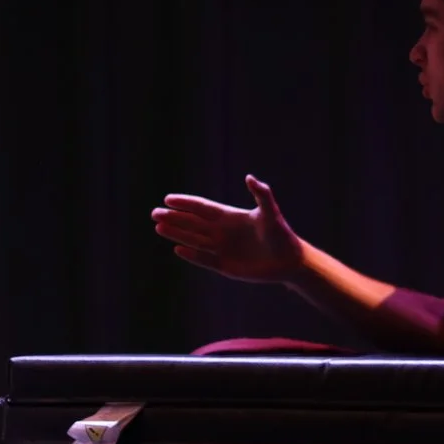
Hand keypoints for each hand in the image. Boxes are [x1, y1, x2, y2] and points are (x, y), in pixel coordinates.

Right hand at [152, 175, 307, 284]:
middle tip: (154, 213)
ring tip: (158, 227)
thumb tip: (249, 177)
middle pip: (193, 223)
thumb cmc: (281, 234)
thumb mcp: (271, 212)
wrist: (289, 261)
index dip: (186, 203)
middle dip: (174, 218)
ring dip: (177, 233)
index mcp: (230, 217)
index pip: (202, 208)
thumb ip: (261, 194)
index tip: (167, 199)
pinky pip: (204, 259)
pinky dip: (192, 255)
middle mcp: (223, 232)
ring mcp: (222, 249)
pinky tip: (177, 249)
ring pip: (194, 239)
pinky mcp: (225, 266)